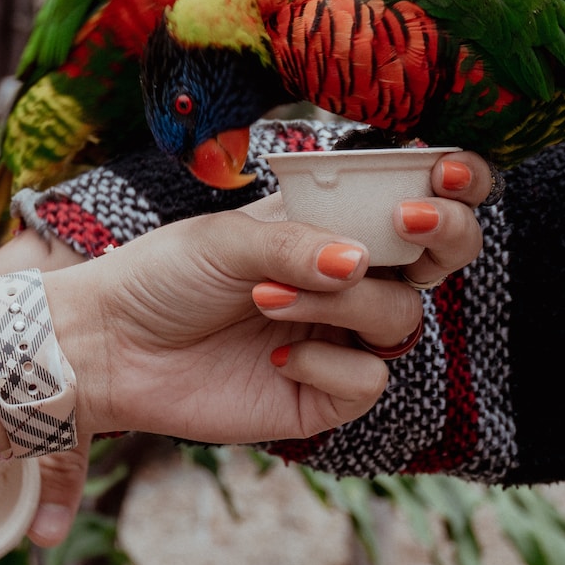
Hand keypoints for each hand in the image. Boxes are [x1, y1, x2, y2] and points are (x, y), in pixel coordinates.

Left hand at [6, 151, 491, 544]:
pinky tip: (273, 356)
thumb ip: (298, 243)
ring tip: (264, 296)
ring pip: (401, 317)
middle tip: (407, 220)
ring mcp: (340, 338)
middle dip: (446, 233)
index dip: (455, 184)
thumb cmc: (162, 276)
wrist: (109, 344)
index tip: (445, 169)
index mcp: (330, 225)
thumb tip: (363, 260)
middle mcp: (347, 280)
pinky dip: (325, 363)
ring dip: (342, 300)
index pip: (418, 198)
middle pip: (443, 258)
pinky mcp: (323, 396)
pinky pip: (368, 380)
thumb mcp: (227, 239)